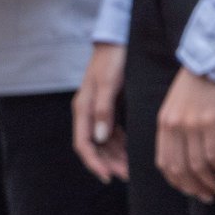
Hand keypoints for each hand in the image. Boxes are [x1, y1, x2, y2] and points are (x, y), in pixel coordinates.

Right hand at [73, 43, 128, 182]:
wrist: (118, 38)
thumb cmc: (113, 59)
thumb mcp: (108, 84)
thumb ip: (104, 110)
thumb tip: (100, 139)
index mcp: (82, 109)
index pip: (84, 144)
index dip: (94, 163)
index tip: (108, 177)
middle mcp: (87, 112)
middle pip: (94, 146)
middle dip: (108, 163)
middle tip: (127, 176)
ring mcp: (97, 109)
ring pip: (104, 140)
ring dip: (115, 155)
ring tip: (131, 168)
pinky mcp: (109, 105)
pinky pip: (112, 131)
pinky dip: (120, 142)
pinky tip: (132, 150)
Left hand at [154, 67, 214, 202]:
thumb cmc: (206, 75)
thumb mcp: (182, 100)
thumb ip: (179, 123)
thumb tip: (188, 149)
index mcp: (164, 122)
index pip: (165, 163)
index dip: (179, 182)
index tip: (193, 190)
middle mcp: (173, 126)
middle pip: (180, 170)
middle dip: (195, 188)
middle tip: (210, 197)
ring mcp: (191, 124)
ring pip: (197, 166)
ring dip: (211, 182)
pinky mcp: (211, 121)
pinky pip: (214, 154)